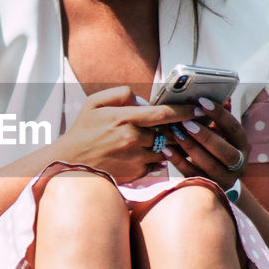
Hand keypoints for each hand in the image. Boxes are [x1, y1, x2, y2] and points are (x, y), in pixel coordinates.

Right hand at [51, 86, 195, 184]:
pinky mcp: (136, 173)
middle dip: (182, 129)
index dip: (184, 111)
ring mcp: (135, 158)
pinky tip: (154, 153)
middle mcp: (132, 138)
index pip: (163, 113)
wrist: (70, 164)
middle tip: (194, 124)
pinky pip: (156, 164)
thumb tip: (143, 100)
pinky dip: (158, 158)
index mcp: (124, 118)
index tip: (198, 108)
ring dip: (172, 144)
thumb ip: (120, 94)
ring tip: (176, 138)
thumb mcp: (94, 103)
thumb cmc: (82, 132)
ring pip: (165, 149)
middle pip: (169, 132)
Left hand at [163, 97, 248, 190]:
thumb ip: (221, 117)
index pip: (234, 128)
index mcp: (243, 145)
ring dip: (191, 148)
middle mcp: (239, 164)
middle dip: (205, 136)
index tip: (201, 101)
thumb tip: (223, 95)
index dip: (219, 114)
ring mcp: (225, 179)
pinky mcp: (208, 188)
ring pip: (210, 165)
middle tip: (186, 122)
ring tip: (174, 133)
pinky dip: (178, 161)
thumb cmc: (216, 148)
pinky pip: (192, 175)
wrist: (217, 180)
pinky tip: (165, 149)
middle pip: (226, 152)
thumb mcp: (222, 133)